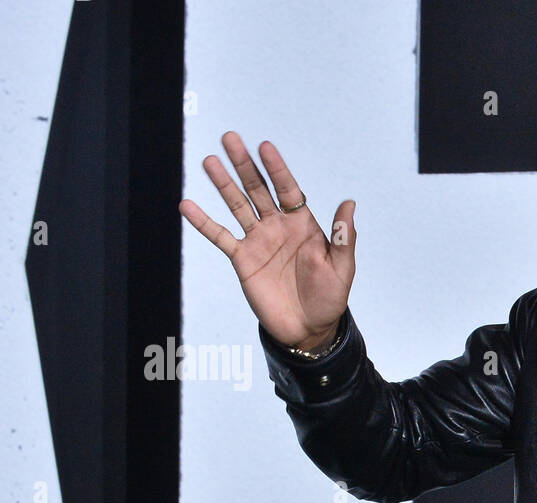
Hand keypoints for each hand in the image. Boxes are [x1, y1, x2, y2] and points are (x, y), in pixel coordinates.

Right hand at [179, 132, 355, 350]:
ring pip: (237, 205)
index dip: (277, 169)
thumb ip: (343, 237)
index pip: (288, 189)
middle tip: (230, 138)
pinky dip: (203, 222)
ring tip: (209, 161)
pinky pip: (220, 236)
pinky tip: (186, 205)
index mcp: (303, 224)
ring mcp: (258, 241)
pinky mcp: (242, 259)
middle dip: (245, 165)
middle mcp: (278, 226)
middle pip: (258, 189)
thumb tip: (350, 203)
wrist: (309, 329)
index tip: (265, 146)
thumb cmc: (330, 297)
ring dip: (223, 184)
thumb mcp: (342, 268)